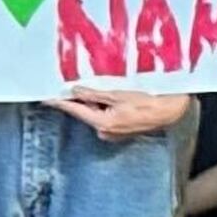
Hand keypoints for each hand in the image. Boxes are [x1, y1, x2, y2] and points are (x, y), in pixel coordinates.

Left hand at [55, 86, 189, 140]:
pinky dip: (106, 106)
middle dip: (82, 98)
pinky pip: (106, 116)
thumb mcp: (118, 93)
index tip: (46, 98)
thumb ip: (94, 93)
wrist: (171, 110)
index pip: (75, 110)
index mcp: (103, 123)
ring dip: (97, 101)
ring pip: (96, 113)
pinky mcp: (121, 131)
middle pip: (85, 111)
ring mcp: (113, 133)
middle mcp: (105, 132)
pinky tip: (115, 97)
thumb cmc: (148, 101)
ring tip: (106, 88)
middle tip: (79, 82)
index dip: (59, 102)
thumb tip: (74, 90)